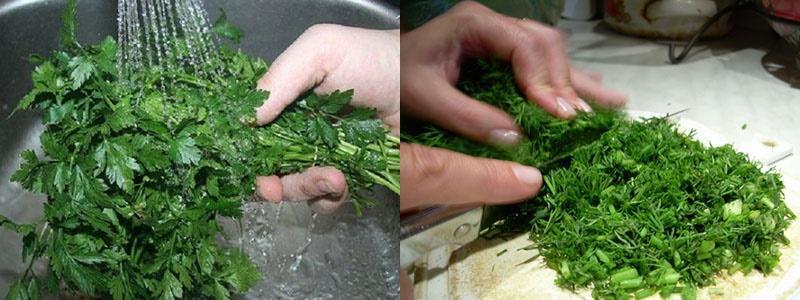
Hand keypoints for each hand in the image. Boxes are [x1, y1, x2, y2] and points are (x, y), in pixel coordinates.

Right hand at [254, 24, 399, 213]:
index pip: (250, 138)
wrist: (416, 75)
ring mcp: (322, 154)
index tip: (253, 175)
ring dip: (307, 188)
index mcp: (280, 104)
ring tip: (333, 176)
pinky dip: (332, 197)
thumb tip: (244, 120)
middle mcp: (295, 131)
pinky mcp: (349, 171)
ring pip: (297, 188)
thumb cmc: (369, 56)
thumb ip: (278, 81)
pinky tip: (344, 180)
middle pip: (268, 170)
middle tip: (277, 189)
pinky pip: (329, 198)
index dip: (244, 161)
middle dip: (271, 186)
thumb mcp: (318, 51)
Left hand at [400, 1, 626, 209]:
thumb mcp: (424, 97)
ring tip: (615, 104)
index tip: (560, 114)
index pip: (524, 46)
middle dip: (566, 83)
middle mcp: (494, 27)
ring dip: (578, 83)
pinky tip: (596, 96)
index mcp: (475, 24)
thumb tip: (516, 139)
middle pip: (546, 47)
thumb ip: (467, 116)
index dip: (545, 80)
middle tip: (583, 118)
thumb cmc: (393, 76)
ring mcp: (500, 40)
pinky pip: (542, 67)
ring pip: (551, 56)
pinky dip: (567, 84)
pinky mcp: (502, 59)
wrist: (374, 68)